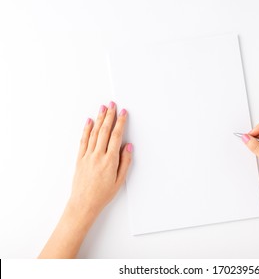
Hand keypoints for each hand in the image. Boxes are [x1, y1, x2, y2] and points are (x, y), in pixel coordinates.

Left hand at [70, 101, 132, 215]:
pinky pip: (83, 140)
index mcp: (110, 160)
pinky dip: (86, 129)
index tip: (123, 113)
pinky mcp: (79, 158)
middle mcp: (98, 155)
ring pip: (94, 133)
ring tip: (103, 108)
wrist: (83, 203)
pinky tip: (89, 121)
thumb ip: (125, 162)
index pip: (116, 136)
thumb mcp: (120, 180)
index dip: (120, 122)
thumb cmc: (102, 194)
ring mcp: (87, 156)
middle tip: (112, 104)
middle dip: (110, 116)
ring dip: (99, 119)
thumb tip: (128, 147)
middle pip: (104, 131)